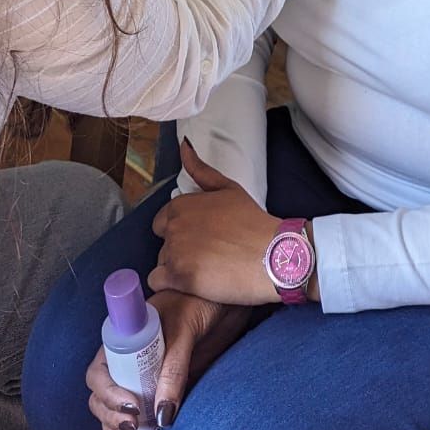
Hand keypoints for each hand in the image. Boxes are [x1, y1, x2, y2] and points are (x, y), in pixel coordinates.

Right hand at [86, 289, 249, 429]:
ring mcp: (142, 377)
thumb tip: (163, 414)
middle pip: (101, 395)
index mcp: (124, 338)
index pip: (99, 371)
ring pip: (112, 409)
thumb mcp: (185, 329)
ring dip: (114, 428)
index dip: (106, 392)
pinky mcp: (159, 390)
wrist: (225, 301)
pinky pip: (135, 416)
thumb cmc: (199, 302)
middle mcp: (128, 359)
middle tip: (133, 425)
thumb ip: (174, 368)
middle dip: (109, 415)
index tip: (131, 405)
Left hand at [150, 140, 292, 306]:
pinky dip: (171, 285)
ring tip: (206, 271)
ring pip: (162, 263)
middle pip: (163, 244)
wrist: (271, 255)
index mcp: (181, 205)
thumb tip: (184, 144)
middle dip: (179, 250)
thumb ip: (201, 170)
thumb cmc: (252, 221)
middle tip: (206, 255)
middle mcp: (173, 226)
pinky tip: (193, 284)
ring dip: (177, 269)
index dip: (181, 231)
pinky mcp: (179, 278)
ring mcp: (175, 252)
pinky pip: (158, 282)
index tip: (201, 239)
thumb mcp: (228, 188)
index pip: (162, 222)